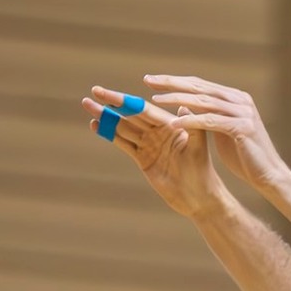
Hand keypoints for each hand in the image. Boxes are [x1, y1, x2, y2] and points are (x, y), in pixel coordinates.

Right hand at [82, 86, 227, 217]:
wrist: (198, 198)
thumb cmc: (203, 173)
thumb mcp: (198, 148)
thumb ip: (192, 127)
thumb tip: (185, 104)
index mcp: (171, 125)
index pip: (144, 109)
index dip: (126, 101)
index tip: (109, 92)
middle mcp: (158, 132)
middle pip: (131, 115)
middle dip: (112, 103)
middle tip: (93, 92)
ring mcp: (149, 144)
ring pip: (124, 127)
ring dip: (106, 117)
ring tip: (88, 105)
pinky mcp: (143, 158)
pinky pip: (123, 143)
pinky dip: (110, 134)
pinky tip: (96, 125)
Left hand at [139, 76, 288, 191]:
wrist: (269, 175)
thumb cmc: (245, 156)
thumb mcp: (223, 130)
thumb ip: (209, 115)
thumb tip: (187, 105)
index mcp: (235, 98)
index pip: (200, 84)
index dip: (175, 81)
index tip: (152, 80)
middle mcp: (240, 100)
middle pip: (200, 87)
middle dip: (171, 83)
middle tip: (148, 80)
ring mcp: (243, 113)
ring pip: (204, 101)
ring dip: (177, 99)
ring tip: (156, 100)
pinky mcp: (243, 128)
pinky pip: (211, 121)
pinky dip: (192, 120)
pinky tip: (174, 122)